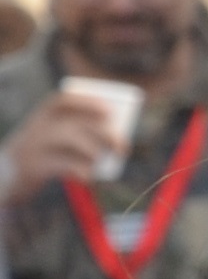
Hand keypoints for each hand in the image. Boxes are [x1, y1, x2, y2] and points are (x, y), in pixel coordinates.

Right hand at [2, 93, 121, 207]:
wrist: (2, 178)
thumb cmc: (38, 157)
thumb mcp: (49, 140)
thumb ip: (74, 134)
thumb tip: (114, 138)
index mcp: (39, 117)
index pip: (61, 100)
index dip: (87, 101)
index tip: (110, 109)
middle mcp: (35, 127)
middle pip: (73, 122)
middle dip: (103, 133)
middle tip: (123, 147)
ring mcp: (31, 146)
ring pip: (68, 138)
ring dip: (93, 150)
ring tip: (102, 161)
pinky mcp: (32, 167)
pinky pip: (61, 164)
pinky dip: (81, 169)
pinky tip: (89, 176)